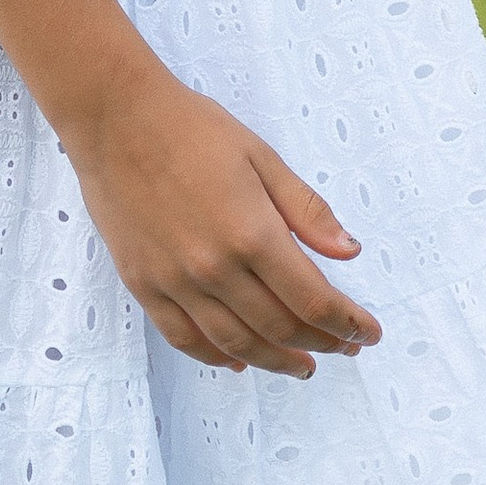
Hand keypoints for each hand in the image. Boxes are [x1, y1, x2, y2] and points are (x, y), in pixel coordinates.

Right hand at [63, 56, 382, 377]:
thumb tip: (349, 251)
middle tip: (343, 347)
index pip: (312, 300)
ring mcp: (176, 283)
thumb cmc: (194, 129)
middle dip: (321, 344)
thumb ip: (306, 209)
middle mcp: (215, 269)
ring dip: (275, 361)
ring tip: (302, 365)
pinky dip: (217, 356)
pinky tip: (240, 360)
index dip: (346, 323)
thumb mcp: (262, 157)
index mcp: (252, 234)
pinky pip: (185, 339)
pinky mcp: (145, 286)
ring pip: (236, 343)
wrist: (117, 120)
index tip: (368, 333)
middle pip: (279, 328)